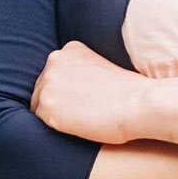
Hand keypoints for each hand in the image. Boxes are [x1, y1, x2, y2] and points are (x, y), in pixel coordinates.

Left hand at [31, 40, 148, 144]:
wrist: (139, 103)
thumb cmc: (128, 92)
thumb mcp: (100, 68)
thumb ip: (79, 72)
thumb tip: (66, 91)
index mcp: (68, 50)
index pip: (53, 75)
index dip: (66, 92)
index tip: (84, 100)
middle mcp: (53, 62)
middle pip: (41, 89)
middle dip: (56, 103)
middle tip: (82, 113)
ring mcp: (48, 85)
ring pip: (38, 106)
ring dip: (54, 116)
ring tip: (81, 120)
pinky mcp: (47, 109)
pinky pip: (40, 124)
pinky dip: (55, 128)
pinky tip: (77, 127)